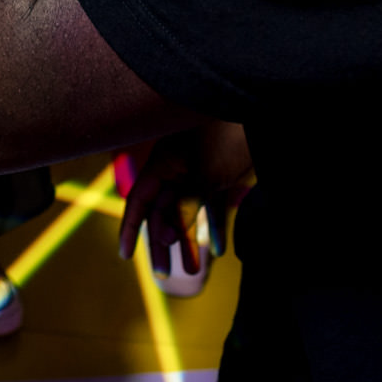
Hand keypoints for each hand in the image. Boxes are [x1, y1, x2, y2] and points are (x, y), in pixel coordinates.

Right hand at [117, 122, 253, 274]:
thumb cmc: (227, 136)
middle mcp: (177, 169)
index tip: (126, 255)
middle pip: (162, 212)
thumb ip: (182, 207)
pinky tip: (220, 249)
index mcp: (163, 164)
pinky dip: (215, 226)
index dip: (130, 229)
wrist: (256, 106)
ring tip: (194, 270)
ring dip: (190, 241)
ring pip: (188, 212)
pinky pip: (213, 205)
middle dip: (163, 244)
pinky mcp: (223, 176)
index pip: (139, 202)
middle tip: (164, 275)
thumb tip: (162, 238)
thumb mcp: (204, 176)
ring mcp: (200, 172)